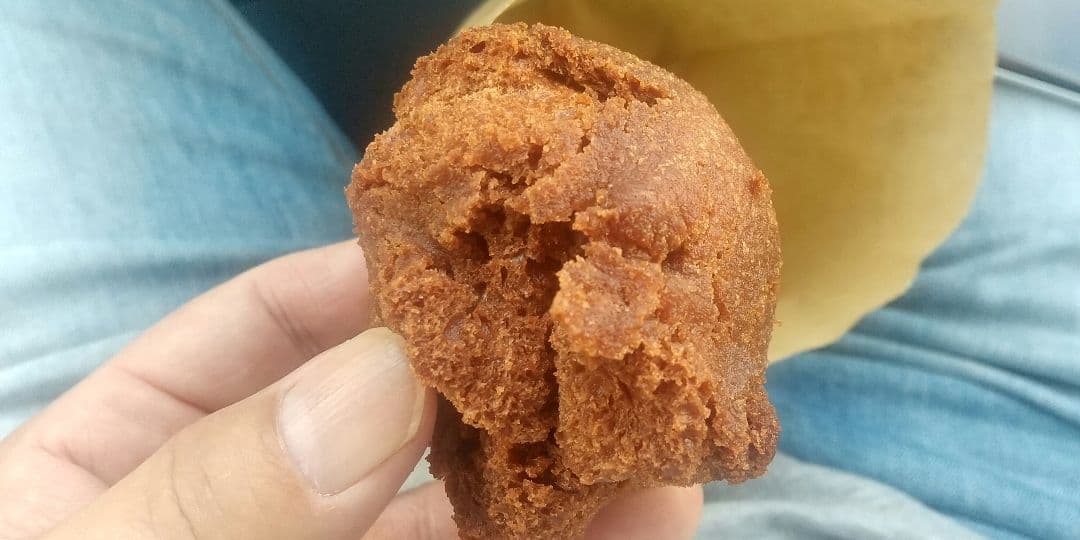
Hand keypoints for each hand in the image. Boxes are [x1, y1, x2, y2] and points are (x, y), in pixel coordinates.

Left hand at [0, 241, 701, 538]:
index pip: (247, 341)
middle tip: (591, 326)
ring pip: (462, 521)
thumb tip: (382, 381)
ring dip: (564, 471)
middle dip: (491, 376)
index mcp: (124, 471)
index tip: (460, 250)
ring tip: (654, 421)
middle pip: (382, 427)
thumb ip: (222, 490)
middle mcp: (252, 525)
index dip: (352, 285)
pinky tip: (649, 516)